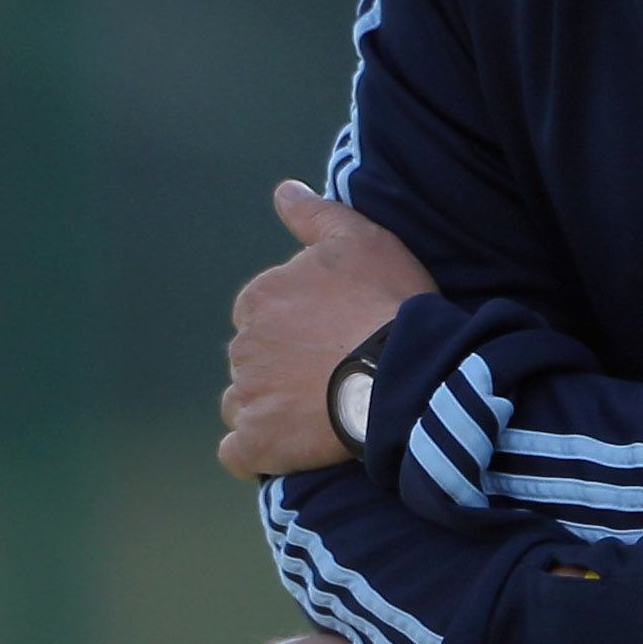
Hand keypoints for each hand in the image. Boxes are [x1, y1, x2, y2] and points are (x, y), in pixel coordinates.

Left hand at [218, 180, 437, 475]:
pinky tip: (283, 449)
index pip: (260, 314)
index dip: (295, 328)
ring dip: (267, 408)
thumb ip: (314, 215)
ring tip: (315, 413)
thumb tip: (284, 191)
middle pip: (251, 359)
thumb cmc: (387, 301)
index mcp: (258, 298)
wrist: (405, 372)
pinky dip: (253, 453)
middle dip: (280, 367)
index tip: (330, 337)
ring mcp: (247, 396)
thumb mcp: (359, 239)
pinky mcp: (257, 443)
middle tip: (331, 375)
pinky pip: (237, 453)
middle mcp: (243, 345)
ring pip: (242, 403)